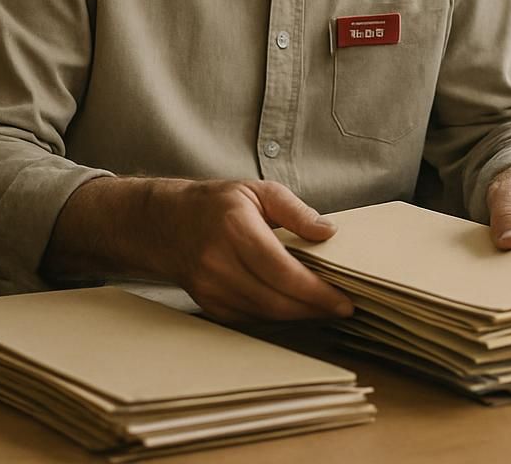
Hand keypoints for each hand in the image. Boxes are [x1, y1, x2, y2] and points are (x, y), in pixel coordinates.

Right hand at [152, 179, 355, 323]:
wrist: (165, 223)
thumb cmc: (216, 204)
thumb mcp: (257, 191)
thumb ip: (295, 211)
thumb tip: (328, 233)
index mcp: (235, 229)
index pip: (283, 271)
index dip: (317, 292)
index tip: (344, 301)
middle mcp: (218, 262)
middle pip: (276, 300)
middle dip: (314, 309)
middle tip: (342, 308)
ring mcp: (210, 287)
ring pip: (265, 315)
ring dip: (299, 316)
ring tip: (323, 308)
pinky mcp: (208, 304)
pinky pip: (250, 319)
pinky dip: (277, 317)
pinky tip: (294, 309)